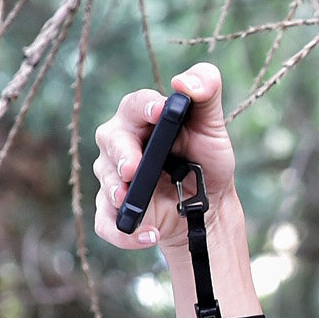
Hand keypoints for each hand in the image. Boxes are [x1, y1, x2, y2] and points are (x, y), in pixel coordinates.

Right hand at [91, 61, 240, 255]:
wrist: (209, 205)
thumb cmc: (205, 159)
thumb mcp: (212, 128)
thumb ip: (206, 93)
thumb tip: (186, 83)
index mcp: (141, 118)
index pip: (136, 105)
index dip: (146, 106)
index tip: (160, 111)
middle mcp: (120, 144)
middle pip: (110, 141)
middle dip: (121, 154)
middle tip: (132, 167)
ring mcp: (114, 178)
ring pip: (105, 181)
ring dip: (117, 193)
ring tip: (130, 202)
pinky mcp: (116, 210)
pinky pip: (109, 223)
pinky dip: (124, 233)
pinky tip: (149, 235)